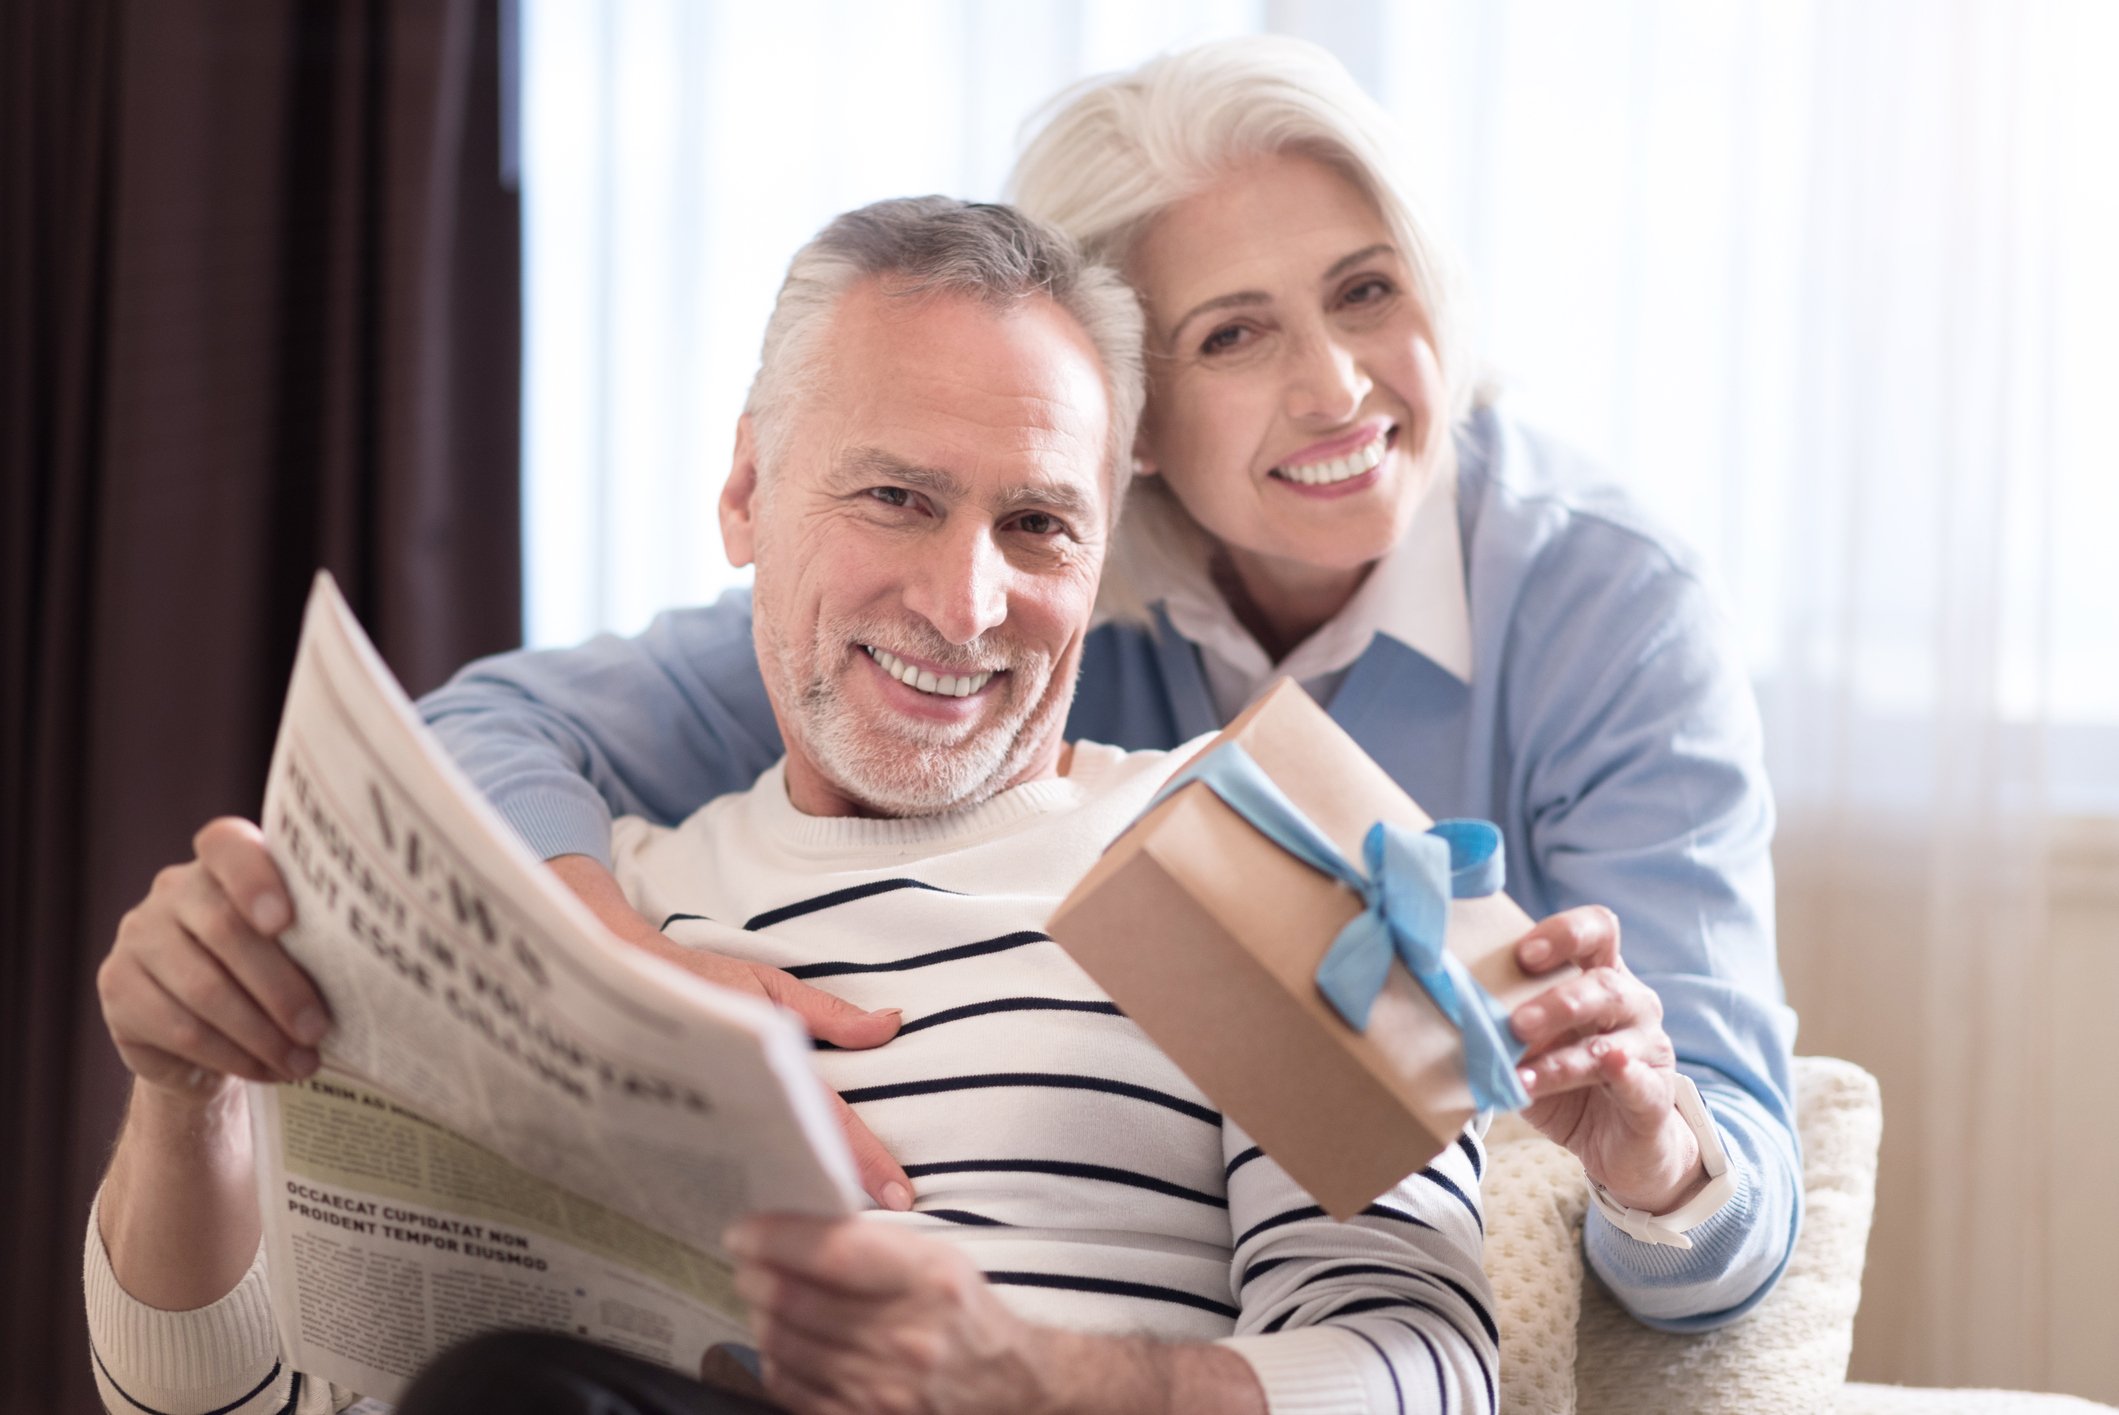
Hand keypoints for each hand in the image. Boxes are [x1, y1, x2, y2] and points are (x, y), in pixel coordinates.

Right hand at [97, 817, 330, 1105]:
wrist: (204, 1032)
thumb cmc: (271, 974)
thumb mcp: (295, 947)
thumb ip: (314, 936)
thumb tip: (372, 967)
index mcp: (221, 863)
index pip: (226, 845)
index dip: (254, 878)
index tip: (285, 921)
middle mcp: (172, 890)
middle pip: (225, 930)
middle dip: (281, 987)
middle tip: (320, 1029)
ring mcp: (138, 935)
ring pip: (204, 989)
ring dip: (262, 1034)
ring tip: (303, 1062)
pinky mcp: (118, 987)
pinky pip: (181, 1027)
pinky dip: (232, 1055)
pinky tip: (267, 1071)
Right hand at [547, 855, 913, 1210]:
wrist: (617, 982)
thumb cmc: (699, 980)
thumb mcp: (767, 986)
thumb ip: (828, 1015)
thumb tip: (890, 1025)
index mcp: (763, 1066)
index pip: (828, 1120)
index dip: (865, 1159)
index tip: (901, 1196)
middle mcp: (738, 1103)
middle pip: (797, 1156)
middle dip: (835, 1190)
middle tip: (881, 1222)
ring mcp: (711, 1122)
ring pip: (765, 1167)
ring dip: (800, 1190)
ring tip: (839, 1225)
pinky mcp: (690, 1130)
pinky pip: (734, 1161)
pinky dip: (764, 1176)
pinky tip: (783, 1200)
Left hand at [725, 1216, 1053, 1414]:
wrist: (1008, 1388)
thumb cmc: (965, 1314)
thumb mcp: (938, 1260)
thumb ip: (874, 1246)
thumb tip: (799, 1231)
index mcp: (927, 1280)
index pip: (830, 1252)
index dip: (774, 1238)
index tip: (745, 1230)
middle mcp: (905, 1336)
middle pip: (796, 1300)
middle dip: (755, 1274)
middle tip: (745, 1261)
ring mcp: (884, 1387)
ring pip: (786, 1344)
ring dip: (760, 1314)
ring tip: (759, 1296)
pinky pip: (793, 1388)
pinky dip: (774, 1360)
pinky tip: (778, 1340)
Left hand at [1509, 906, 1704, 1212]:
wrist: (1620, 1143)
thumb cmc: (1569, 1078)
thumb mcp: (1535, 1044)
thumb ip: (1508, 1023)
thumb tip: (1452, 1012)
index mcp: (1603, 976)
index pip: (1597, 931)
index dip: (1564, 933)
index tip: (1524, 952)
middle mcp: (1633, 1005)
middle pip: (1605, 985)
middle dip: (1557, 1001)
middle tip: (1516, 1022)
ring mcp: (1649, 1050)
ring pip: (1612, 1042)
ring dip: (1563, 1057)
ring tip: (1523, 1070)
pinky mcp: (1655, 1097)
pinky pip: (1641, 1083)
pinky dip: (1622, 1075)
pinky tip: (1609, 1069)